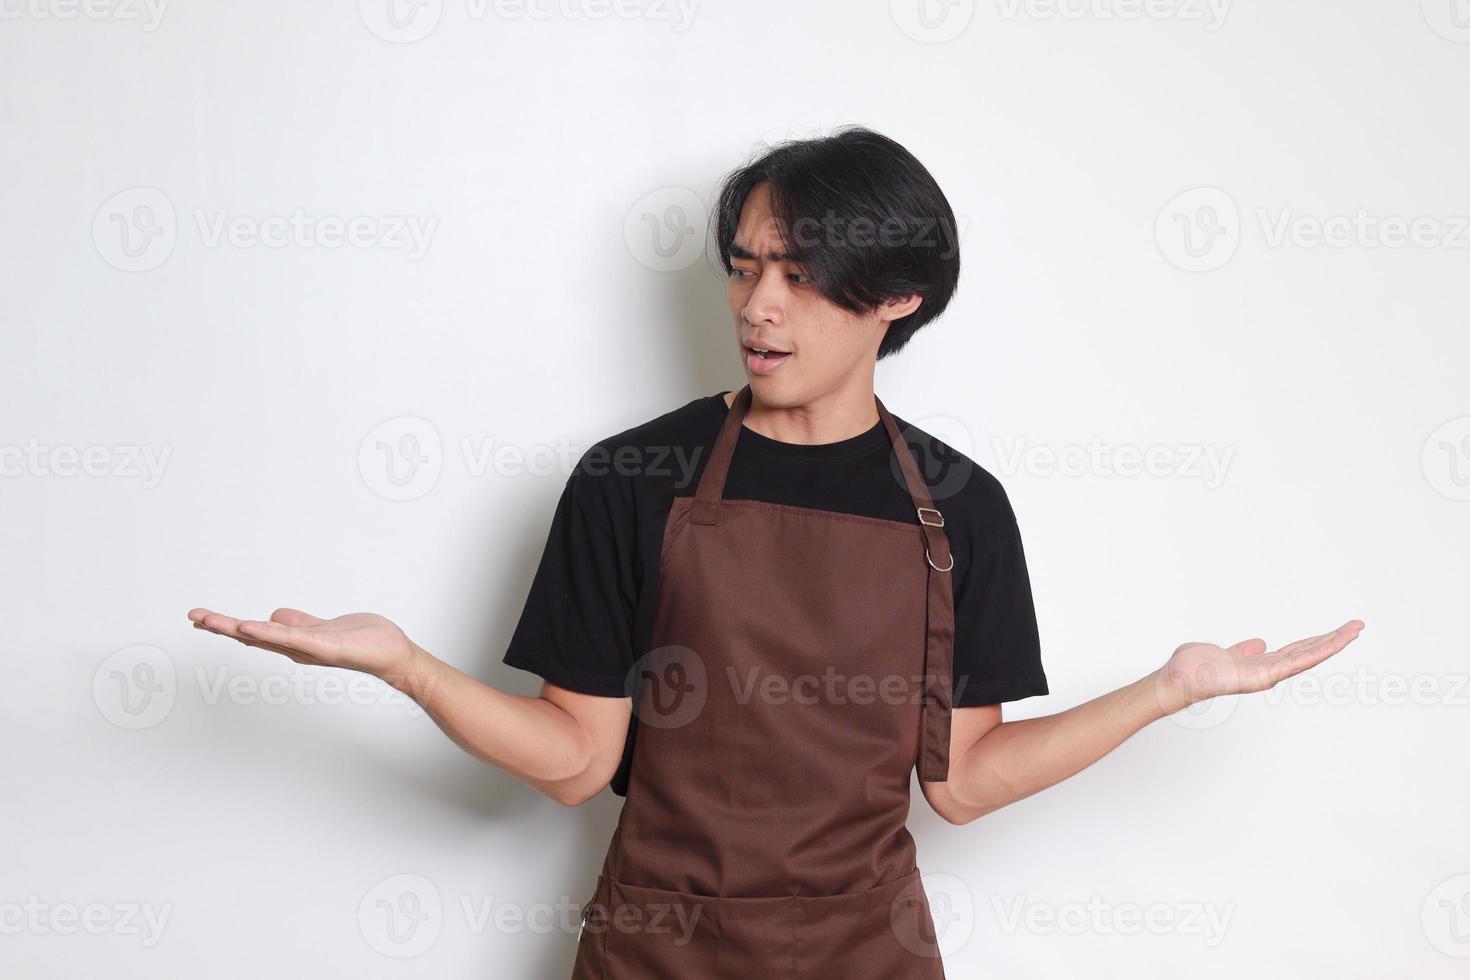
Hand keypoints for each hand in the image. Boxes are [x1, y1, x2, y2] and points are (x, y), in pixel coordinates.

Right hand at [186, 606, 418, 678]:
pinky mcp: (325, 647)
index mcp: (295, 643)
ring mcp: (309, 649)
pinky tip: (250, 626)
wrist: (393, 654)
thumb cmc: (364, 641)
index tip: (200, 617)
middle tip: (191, 617)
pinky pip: (293, 639)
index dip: (228, 625)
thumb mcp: (324, 628)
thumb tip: (273, 616)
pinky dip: (270, 633)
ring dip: (237, 628)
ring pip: (266, 638)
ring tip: (210, 619)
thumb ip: (299, 624)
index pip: (255, 632)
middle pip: (252, 637)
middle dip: (221, 627)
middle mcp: (297, 649)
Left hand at [1153, 619, 1364, 715]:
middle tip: (1358, 626)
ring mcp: (1268, 675)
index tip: (1338, 630)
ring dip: (1333, 643)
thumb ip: (1244, 651)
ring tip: (1355, 629)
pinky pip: (1295, 662)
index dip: (1318, 640)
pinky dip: (1317, 652)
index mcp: (1261, 664)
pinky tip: (1334, 642)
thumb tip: (1259, 643)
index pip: (1296, 651)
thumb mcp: (1225, 653)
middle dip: (1334, 640)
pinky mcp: (1264, 676)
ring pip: (1308, 657)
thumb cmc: (1195, 669)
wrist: (1179, 678)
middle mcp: (1269, 671)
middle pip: (1308, 653)